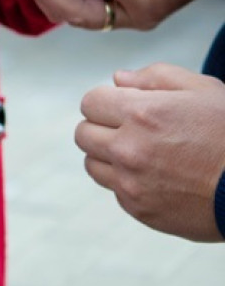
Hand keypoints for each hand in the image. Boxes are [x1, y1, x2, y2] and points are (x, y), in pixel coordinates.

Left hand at [76, 63, 224, 240]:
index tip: (122, 106)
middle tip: (129, 129)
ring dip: (107, 155)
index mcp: (141, 114)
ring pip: (92, 163)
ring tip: (140, 152)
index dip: (106, 101)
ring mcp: (130, 182)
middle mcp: (128, 149)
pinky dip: (126, 180)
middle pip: (83, 133)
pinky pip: (114, 189)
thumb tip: (118, 79)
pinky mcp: (138, 208)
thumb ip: (155, 77)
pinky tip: (156, 175)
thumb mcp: (203, 90)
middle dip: (101, 126)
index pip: (90, 102)